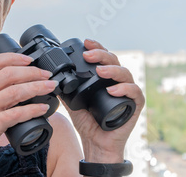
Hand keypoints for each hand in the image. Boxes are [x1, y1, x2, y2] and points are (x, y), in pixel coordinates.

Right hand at [0, 53, 56, 168]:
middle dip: (32, 72)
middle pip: (9, 73)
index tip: (30, 59)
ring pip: (16, 91)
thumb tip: (17, 77)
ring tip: (51, 87)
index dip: (14, 57)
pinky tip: (43, 108)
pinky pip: (18, 113)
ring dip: (38, 87)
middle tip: (46, 75)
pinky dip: (34, 109)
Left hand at [64, 39, 144, 162]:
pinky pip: (135, 93)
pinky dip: (125, 89)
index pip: (103, 57)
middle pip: (114, 60)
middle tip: (88, 56)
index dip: (97, 47)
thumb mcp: (72, 101)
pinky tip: (113, 90)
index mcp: (104, 78)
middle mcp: (117, 82)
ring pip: (125, 73)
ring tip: (100, 71)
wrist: (95, 143)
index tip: (86, 42)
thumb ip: (65, 88)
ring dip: (112, 69)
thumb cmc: (87, 122)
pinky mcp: (134, 106)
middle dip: (101, 55)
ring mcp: (127, 92)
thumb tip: (51, 76)